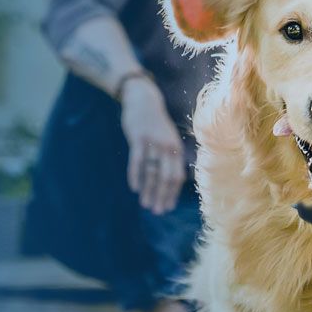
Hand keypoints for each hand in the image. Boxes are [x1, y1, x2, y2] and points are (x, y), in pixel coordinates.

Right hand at [119, 78, 185, 214]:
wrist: (143, 99)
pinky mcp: (139, 138)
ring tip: (145, 205)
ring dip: (149, 190)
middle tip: (157, 212)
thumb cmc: (154, 123)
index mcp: (176, 149)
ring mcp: (153, 142)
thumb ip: (169, 156)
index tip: (167, 207)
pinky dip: (136, 176)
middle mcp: (168, 147)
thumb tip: (170, 179)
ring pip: (152, 172)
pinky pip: (137, 161)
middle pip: (166, 177)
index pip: (177, 176)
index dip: (173, 193)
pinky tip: (134, 188)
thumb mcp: (166, 138)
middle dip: (162, 196)